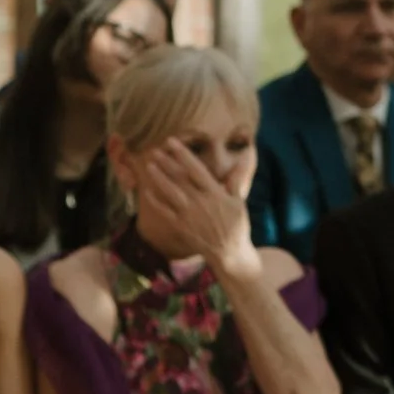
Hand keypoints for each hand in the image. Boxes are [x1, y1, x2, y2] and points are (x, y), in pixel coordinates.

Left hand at [138, 139, 254, 280]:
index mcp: (215, 193)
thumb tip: (247, 154)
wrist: (229, 252)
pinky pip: (164, 212)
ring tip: (150, 166)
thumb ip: (237, 177)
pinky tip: (147, 191)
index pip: (196, 169)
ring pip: (170, 193)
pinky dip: (155, 201)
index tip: (172, 142)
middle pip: (180, 179)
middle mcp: (200, 202)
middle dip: (166, 163)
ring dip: (159, 179)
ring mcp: (188, 215)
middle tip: (155, 151)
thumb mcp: (240, 200)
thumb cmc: (236, 224)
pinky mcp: (181, 227)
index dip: (183, 155)